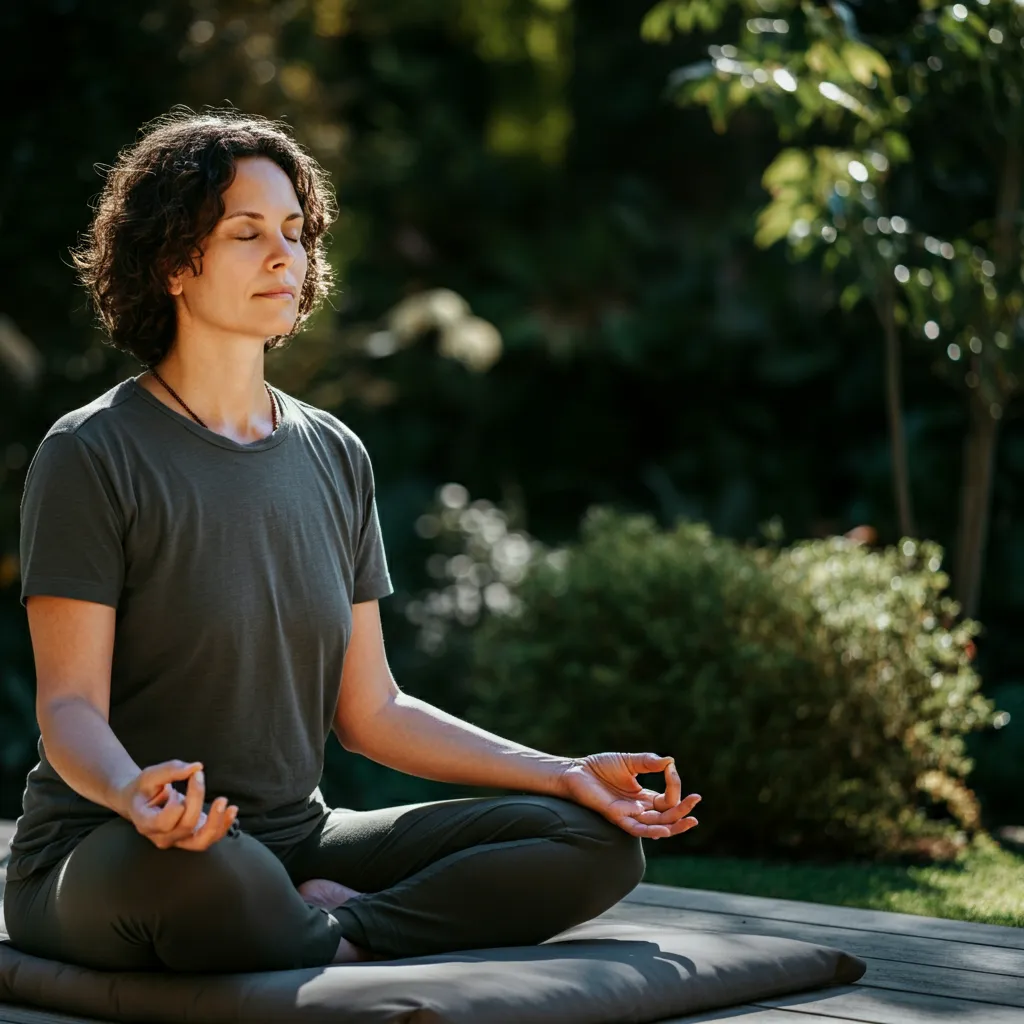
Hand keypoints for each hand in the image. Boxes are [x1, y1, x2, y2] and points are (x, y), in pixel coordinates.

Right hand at [121, 759, 238, 850]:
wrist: (142, 803)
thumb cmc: (145, 788)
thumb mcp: (151, 775)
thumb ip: (171, 770)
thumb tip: (197, 767)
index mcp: (146, 823)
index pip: (165, 822)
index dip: (176, 805)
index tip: (174, 789)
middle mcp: (161, 837)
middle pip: (186, 826)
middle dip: (197, 799)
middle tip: (198, 776)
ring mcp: (178, 840)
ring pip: (201, 842)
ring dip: (217, 822)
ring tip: (227, 804)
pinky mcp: (192, 837)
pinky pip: (210, 838)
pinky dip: (223, 825)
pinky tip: (232, 810)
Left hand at [556, 752, 699, 838]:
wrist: (576, 771)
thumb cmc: (600, 767)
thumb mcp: (629, 761)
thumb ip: (648, 762)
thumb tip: (670, 761)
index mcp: (644, 797)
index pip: (668, 799)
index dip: (674, 786)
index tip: (671, 769)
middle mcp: (639, 809)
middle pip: (667, 816)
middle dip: (683, 811)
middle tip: (696, 800)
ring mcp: (628, 814)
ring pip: (657, 826)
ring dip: (675, 825)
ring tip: (691, 820)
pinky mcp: (616, 816)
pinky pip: (636, 828)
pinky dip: (651, 830)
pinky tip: (665, 829)